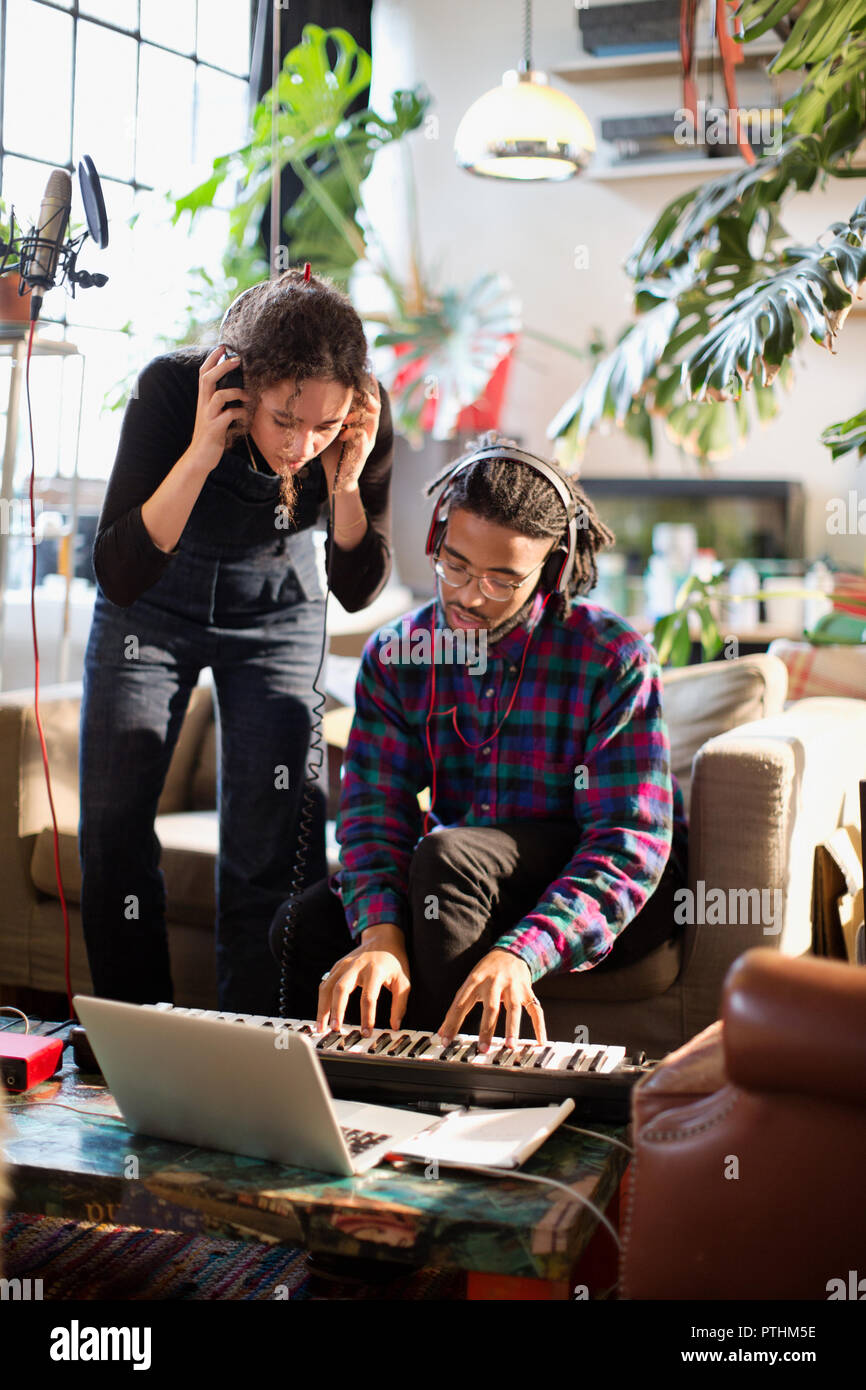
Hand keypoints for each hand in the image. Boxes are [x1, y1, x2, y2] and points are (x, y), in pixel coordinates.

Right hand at [187, 345, 250, 473]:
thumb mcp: (213, 415)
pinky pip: (228, 416)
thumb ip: (221, 402)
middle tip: (238, 359)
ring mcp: (208, 416)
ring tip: (249, 396)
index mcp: (203, 399)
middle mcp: (203, 405)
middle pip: (208, 378)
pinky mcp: (214, 429)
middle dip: (222, 366)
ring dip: (236, 393)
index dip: (212, 359)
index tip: (223, 346)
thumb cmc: (210, 435)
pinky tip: (247, 417)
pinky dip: (240, 413)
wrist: (199, 457)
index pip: (203, 373)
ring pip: (218, 395)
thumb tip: (237, 390)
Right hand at [317, 922, 409, 1034]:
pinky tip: (322, 1014)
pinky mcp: (337, 966)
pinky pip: (325, 983)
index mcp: (375, 970)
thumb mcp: (404, 981)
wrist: (383, 938)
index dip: (367, 1017)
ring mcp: (344, 965)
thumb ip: (400, 1004)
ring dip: (322, 1008)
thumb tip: (395, 1026)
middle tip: (335, 1030)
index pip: (368, 997)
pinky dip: (321, 1000)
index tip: (366, 1033)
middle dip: (337, 1011)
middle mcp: (357, 966)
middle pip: (341, 989)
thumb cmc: (394, 962)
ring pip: (328, 986)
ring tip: (321, 1027)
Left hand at [319, 375, 380, 495]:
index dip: (369, 386)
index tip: (366, 371)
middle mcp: (368, 430)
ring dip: (359, 414)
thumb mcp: (332, 429)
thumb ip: (333, 414)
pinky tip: (344, 434)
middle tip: (359, 385)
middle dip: (368, 394)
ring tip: (347, 412)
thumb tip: (320, 394)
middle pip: (375, 407)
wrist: (338, 479)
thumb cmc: (334, 452)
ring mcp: (368, 442)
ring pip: (371, 421)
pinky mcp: (363, 454)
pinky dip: (355, 434)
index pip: (370, 400)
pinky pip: (363, 440)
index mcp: (362, 423)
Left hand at [437, 949, 546, 1053]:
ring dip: (512, 1028)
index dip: (452, 1023)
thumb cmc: (486, 972)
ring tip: (510, 1045)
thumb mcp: (470, 983)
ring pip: (513, 1008)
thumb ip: (458, 1007)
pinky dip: (539, 1026)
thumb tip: (443, 1033)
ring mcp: (512, 986)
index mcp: (475, 981)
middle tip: (483, 1048)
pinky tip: (540, 1041)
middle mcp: (494, 982)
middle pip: (490, 1007)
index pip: (461, 1004)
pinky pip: (535, 1009)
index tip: (446, 1040)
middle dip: (486, 1029)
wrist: (510, 952)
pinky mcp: (527, 990)